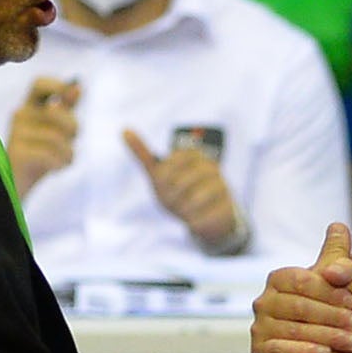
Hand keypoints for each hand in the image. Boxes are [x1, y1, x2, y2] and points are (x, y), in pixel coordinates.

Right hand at [6, 80, 80, 188]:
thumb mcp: (54, 130)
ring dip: (68, 153)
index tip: (71, 98)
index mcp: (29, 107)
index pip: (39, 84)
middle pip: (56, 111)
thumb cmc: (37, 157)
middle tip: (70, 141)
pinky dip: (60, 163)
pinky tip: (55, 168)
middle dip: (72, 127)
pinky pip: (51, 155)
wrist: (13, 188)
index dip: (58, 87)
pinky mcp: (17, 154)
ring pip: (57, 138)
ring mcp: (16, 135)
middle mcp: (20, 116)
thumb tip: (78, 87)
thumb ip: (66, 108)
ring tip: (62, 160)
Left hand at [125, 129, 243, 253]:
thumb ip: (142, 153)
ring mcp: (222, 186)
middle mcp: (210, 167)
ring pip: (196, 200)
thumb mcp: (158, 173)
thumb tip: (124, 130)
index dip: (164, 177)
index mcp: (193, 155)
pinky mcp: (228, 206)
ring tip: (182, 211)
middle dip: (171, 197)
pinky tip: (192, 221)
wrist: (207, 214)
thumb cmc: (178, 191)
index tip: (161, 186)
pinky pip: (205, 216)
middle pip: (183, 182)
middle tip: (170, 203)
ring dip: (183, 210)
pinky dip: (194, 222)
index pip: (174, 162)